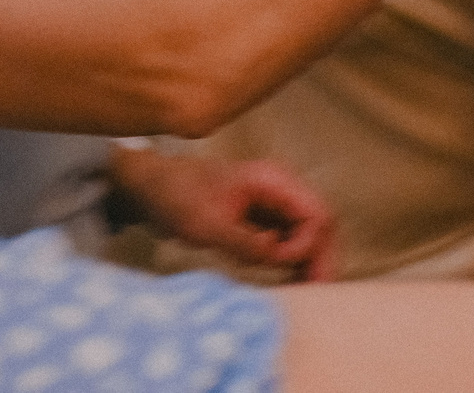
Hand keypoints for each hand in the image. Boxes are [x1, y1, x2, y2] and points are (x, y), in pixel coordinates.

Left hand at [111, 148, 336, 280]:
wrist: (151, 187)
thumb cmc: (178, 196)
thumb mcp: (207, 224)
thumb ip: (245, 242)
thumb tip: (276, 258)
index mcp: (274, 181)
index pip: (315, 213)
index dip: (308, 244)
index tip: (282, 263)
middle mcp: (281, 191)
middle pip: (320, 225)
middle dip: (322, 257)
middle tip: (320, 291)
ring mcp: (273, 206)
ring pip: (308, 235)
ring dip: (312, 261)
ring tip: (311, 292)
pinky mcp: (262, 221)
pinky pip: (289, 241)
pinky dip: (294, 261)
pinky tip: (294, 283)